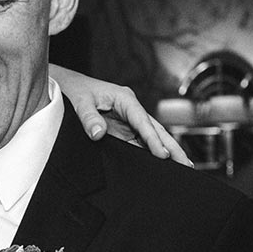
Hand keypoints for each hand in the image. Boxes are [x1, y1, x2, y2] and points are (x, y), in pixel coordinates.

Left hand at [50, 65, 191, 166]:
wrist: (67, 85)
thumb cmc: (75, 91)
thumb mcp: (80, 102)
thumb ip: (89, 118)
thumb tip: (98, 134)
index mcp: (125, 99)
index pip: (143, 122)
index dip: (153, 139)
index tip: (162, 155)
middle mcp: (131, 108)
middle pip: (155, 128)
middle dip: (171, 146)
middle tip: (186, 164)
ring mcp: (129, 118)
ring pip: (151, 135)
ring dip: (165, 149)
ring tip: (182, 166)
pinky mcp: (123, 126)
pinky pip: (139, 139)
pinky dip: (150, 150)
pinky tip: (159, 163)